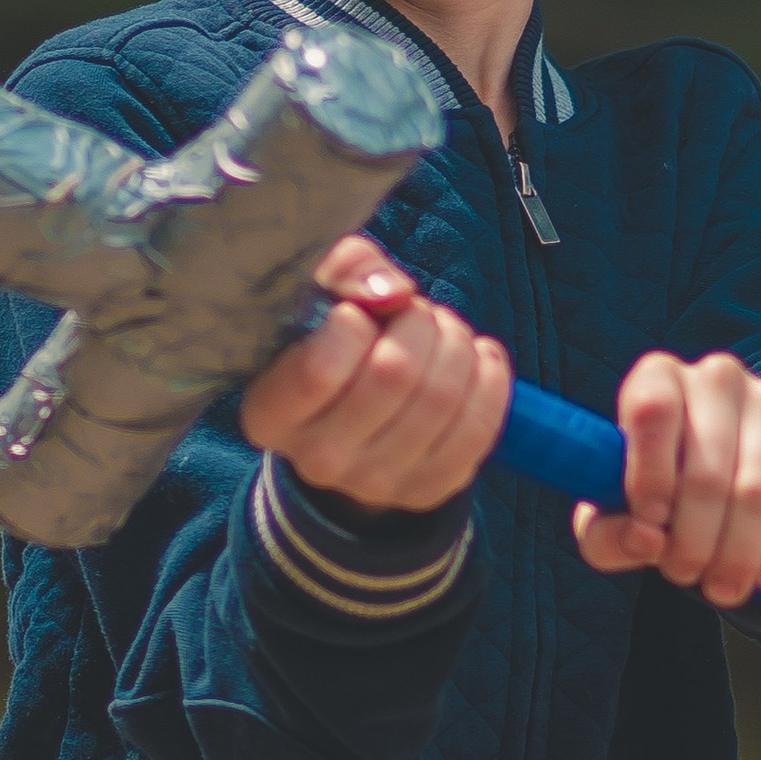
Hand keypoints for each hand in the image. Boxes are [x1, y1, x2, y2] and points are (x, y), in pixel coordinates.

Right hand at [240, 236, 510, 515]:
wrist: (350, 416)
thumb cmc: (329, 336)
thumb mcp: (320, 289)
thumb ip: (349, 270)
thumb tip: (395, 293)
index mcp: (271, 413)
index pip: (320, 369)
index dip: (353, 321)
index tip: (357, 312)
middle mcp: (317, 460)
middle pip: (394, 373)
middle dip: (419, 322)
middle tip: (415, 313)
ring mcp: (375, 483)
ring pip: (442, 396)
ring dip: (457, 343)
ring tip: (443, 331)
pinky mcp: (428, 489)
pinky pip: (480, 427)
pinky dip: (490, 377)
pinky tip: (477, 357)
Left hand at [575, 350, 760, 605]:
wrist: (738, 480)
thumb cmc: (663, 496)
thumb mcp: (618, 517)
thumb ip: (608, 534)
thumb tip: (646, 538)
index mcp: (658, 379)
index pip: (653, 410)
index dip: (650, 475)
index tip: (651, 524)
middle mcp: (717, 378)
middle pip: (706, 469)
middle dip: (693, 540)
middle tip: (683, 576)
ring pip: (758, 490)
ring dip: (739, 554)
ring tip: (723, 588)